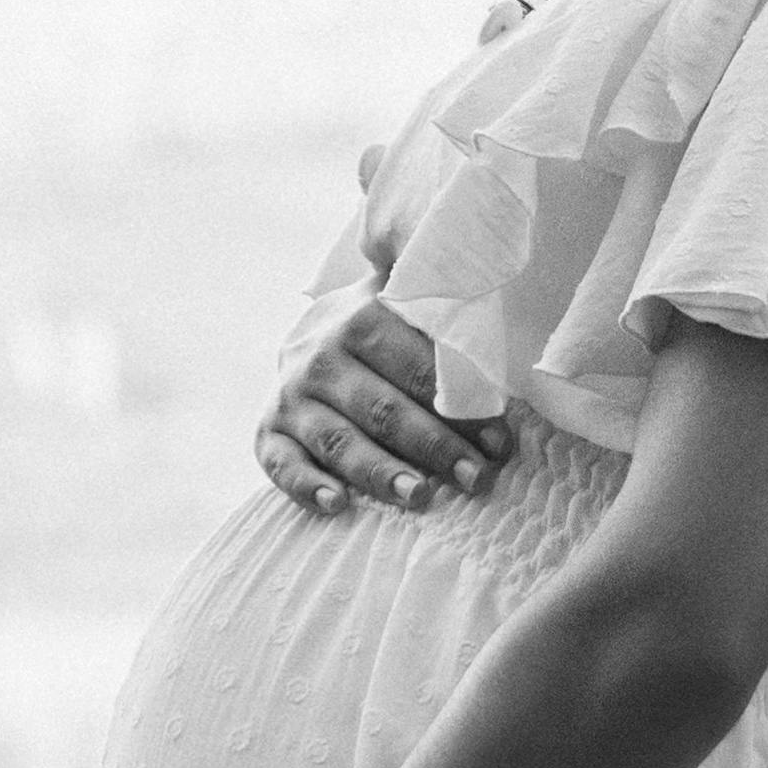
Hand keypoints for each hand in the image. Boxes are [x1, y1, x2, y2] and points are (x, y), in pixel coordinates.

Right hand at [258, 288, 507, 518]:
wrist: (314, 329)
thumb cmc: (384, 326)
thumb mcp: (408, 301)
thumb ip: (441, 297)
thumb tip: (486, 261)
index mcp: (360, 319)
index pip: (417, 371)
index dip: (460, 407)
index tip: (499, 441)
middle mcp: (319, 356)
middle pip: (382, 409)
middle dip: (434, 447)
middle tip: (475, 479)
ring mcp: (290, 396)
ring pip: (337, 440)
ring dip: (379, 473)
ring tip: (420, 498)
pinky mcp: (268, 430)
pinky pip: (280, 464)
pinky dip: (306, 486)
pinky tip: (338, 506)